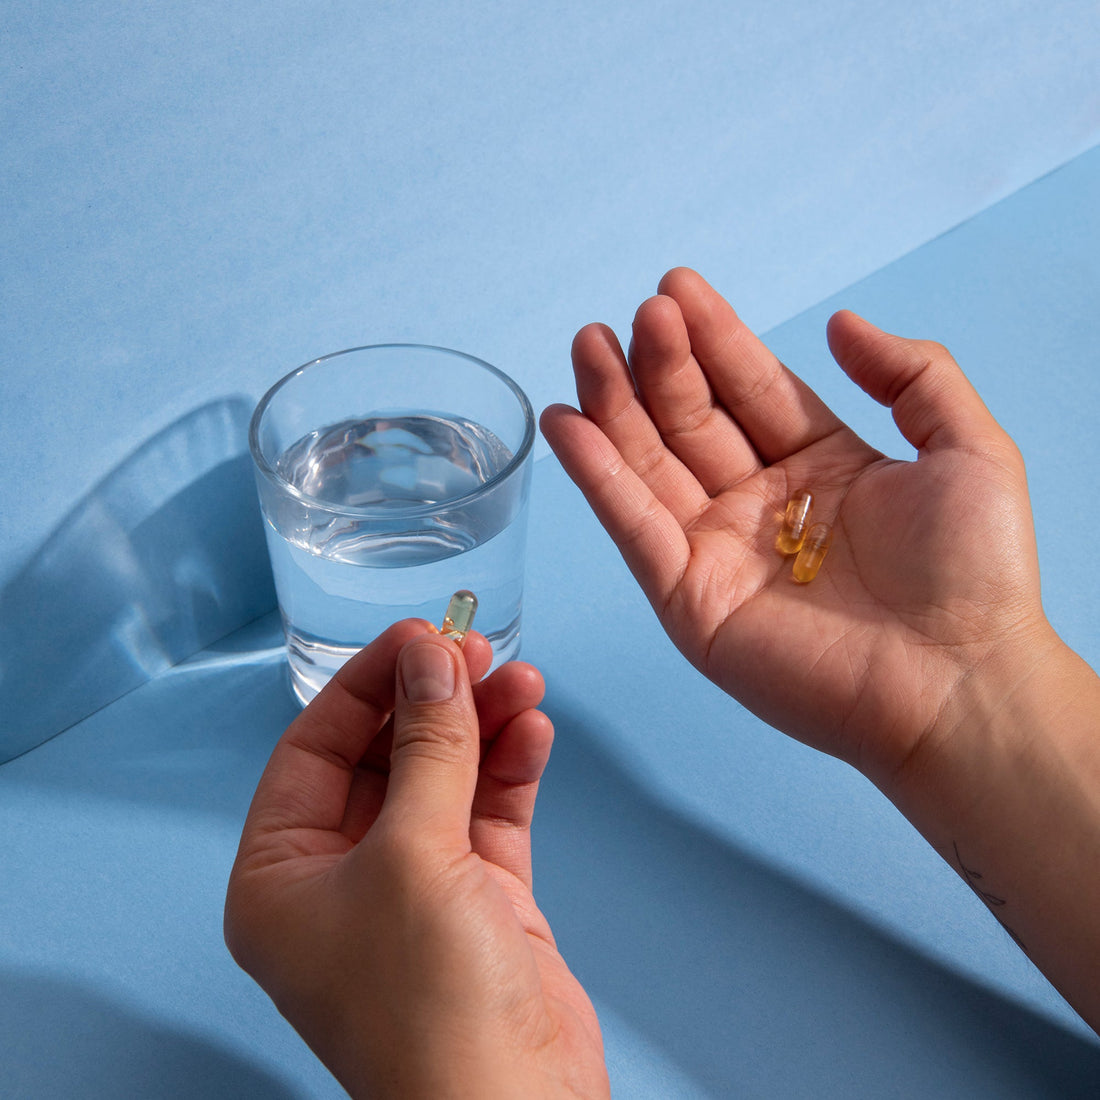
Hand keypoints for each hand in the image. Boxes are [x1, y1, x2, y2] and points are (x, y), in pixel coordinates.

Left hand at [224, 621, 608, 1099]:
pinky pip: (488, 815)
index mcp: (282, 878)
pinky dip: (510, 771)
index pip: (315, 750)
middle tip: (476, 649)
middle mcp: (342, 880)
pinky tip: (531, 730)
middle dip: (434, 701)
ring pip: (444, 780)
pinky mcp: (477, 900)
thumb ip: (429, 745)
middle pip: (386, 758)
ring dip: (482, 728)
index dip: (367, 685)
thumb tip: (432, 658)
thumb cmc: (430, 1009)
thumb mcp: (415, 853)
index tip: (417, 635)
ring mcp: (414, 890)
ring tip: (520, 680)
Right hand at [541, 268, 1054, 783]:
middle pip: (692, 419)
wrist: (957, 684)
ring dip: (614, 404)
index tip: (676, 287)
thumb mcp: (967, 447)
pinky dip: (596, 476)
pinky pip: (633, 525)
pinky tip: (566, 423)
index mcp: (821, 466)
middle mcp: (760, 503)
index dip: (714, 337)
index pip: (751, 387)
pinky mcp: (687, 598)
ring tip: (587, 344)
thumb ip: (911, 374)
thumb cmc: (975, 573)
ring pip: (650, 464)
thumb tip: (840, 322)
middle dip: (659, 363)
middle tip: (632, 313)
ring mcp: (718, 551)